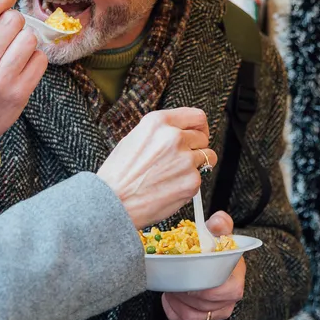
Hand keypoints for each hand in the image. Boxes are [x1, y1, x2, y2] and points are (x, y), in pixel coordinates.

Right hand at [97, 108, 217, 229]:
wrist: (113, 202)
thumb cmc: (118, 175)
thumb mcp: (134, 139)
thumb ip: (160, 132)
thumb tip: (180, 132)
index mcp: (158, 123)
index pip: (196, 117)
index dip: (200, 127)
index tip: (199, 134)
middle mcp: (173, 137)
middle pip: (203, 137)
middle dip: (196, 148)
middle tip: (180, 160)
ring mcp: (185, 159)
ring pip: (207, 157)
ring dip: (194, 165)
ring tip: (172, 175)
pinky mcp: (192, 181)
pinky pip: (199, 178)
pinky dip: (188, 184)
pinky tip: (169, 187)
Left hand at [162, 212, 244, 319]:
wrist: (214, 258)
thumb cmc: (216, 245)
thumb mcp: (219, 231)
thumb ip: (220, 224)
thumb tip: (216, 223)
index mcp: (236, 276)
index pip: (226, 290)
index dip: (204, 287)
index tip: (186, 276)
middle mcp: (231, 297)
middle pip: (205, 305)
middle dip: (184, 293)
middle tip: (172, 280)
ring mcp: (220, 310)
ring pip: (194, 317)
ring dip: (177, 303)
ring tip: (170, 287)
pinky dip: (174, 312)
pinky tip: (170, 298)